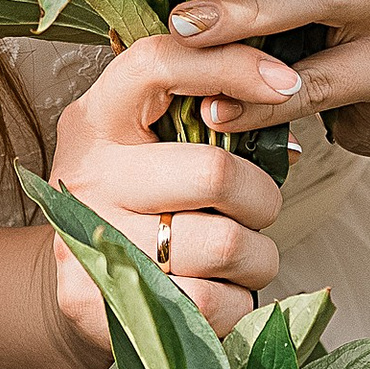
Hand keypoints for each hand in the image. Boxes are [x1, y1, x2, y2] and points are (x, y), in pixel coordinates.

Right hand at [42, 31, 294, 366]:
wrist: (83, 283)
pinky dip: (238, 304)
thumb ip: (212, 118)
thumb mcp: (159, 144)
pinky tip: (221, 293)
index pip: (158, 63)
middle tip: (257, 210)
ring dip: (256, 257)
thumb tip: (286, 96)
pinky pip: (210, 305)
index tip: (285, 83)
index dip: (232, 65)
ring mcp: (87, 239)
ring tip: (240, 257)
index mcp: (100, 116)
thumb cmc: (142, 203)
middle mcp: (87, 172)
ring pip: (225, 245)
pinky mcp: (94, 302)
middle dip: (262, 198)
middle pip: (215, 172)